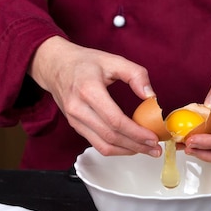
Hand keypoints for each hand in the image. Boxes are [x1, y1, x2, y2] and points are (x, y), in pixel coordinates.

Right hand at [28, 36, 161, 156]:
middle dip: (136, 145)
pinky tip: (130, 146)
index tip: (153, 137)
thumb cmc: (84, 62)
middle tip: (155, 148)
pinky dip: (116, 149)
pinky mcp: (75, 126)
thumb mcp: (112, 59)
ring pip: (103, 145)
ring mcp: (74, 120)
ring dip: (127, 151)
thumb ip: (136, 74)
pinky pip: (97, 144)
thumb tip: (151, 96)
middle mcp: (78, 108)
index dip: (136, 132)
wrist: (55, 65)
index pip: (115, 120)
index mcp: (88, 90)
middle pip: (110, 136)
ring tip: (146, 150)